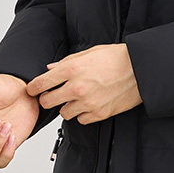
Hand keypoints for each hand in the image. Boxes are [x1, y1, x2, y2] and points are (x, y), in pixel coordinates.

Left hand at [26, 44, 142, 124]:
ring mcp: (88, 103)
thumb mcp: (90, 52)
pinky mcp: (99, 114)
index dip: (33, 87)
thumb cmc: (118, 58)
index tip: (32, 89)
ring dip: (67, 106)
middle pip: (47, 102)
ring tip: (76, 98)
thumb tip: (50, 69)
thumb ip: (67, 62)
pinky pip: (80, 120)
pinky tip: (89, 104)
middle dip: (47, 98)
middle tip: (52, 95)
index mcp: (72, 69)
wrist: (141, 69)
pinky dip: (82, 114)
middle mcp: (77, 87)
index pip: (41, 83)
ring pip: (63, 113)